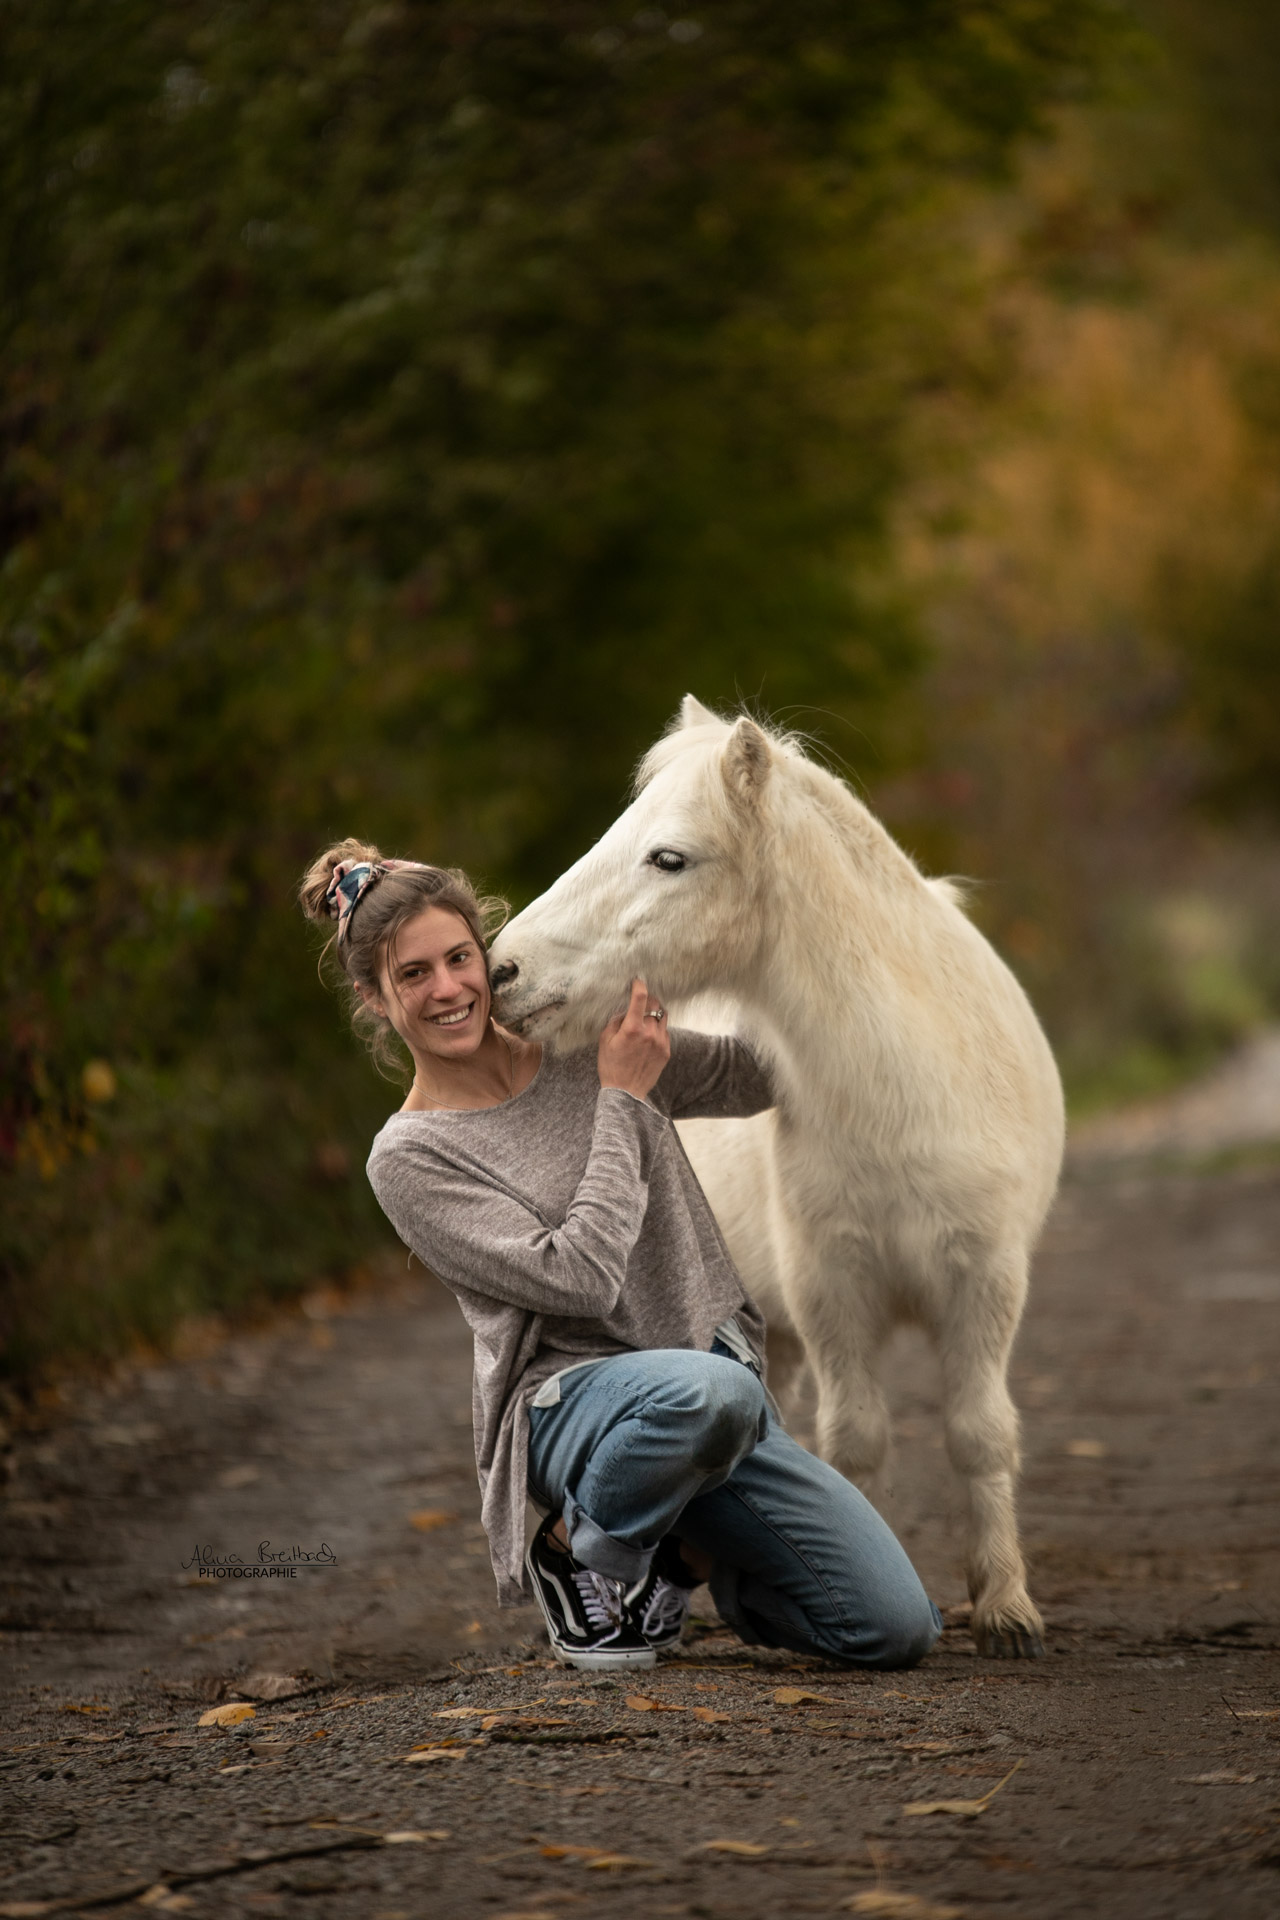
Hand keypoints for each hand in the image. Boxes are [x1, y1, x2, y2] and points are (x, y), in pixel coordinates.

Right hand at [597, 978, 669, 1099]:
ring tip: (645, 1019)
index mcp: (632, 1029)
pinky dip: (657, 1028)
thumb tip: (625, 1010)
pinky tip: (648, 1036)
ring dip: (655, 1014)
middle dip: (648, 1000)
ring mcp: (661, 1042)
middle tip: (641, 1002)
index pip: (640, 998)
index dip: (640, 986)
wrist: (626, 1093)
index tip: (638, 981)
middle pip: (655, 1005)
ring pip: (663, 1017)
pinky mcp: (666, 1051)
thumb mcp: (605, 1041)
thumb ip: (615, 1022)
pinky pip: (665, 1032)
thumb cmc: (611, 1067)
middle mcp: (650, 1033)